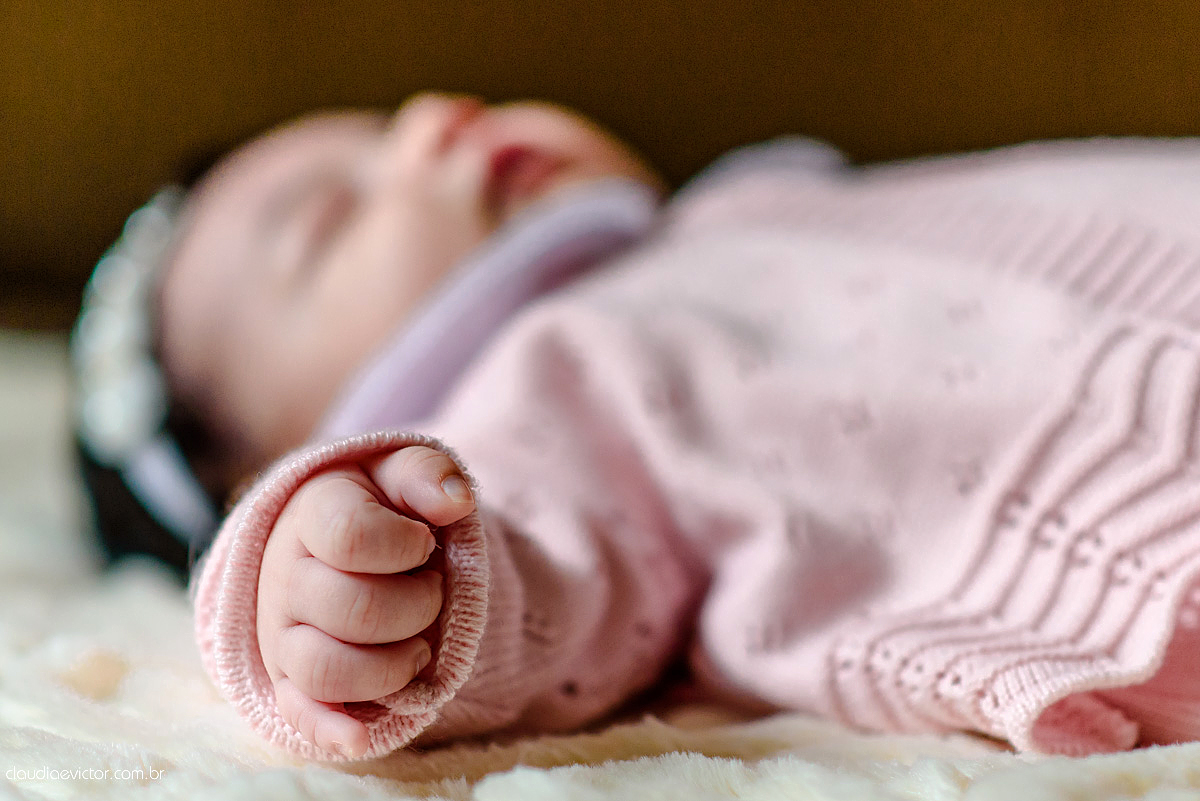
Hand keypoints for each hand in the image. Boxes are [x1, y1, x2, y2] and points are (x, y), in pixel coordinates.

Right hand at [256, 445, 475, 757]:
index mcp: (312, 513)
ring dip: (393, 666)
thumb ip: (429, 474)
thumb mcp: (404, 472)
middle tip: (432, 592)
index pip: (353, 537)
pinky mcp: (289, 679)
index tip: (425, 542)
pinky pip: (300, 715)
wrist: (344, 539)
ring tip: (418, 647)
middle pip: (353, 610)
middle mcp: (285, 575)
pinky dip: (333, 730)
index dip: (406, 545)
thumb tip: (456, 500)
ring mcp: (282, 632)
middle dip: (417, 606)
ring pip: (326, 670)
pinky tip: (365, 733)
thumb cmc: (383, 504)